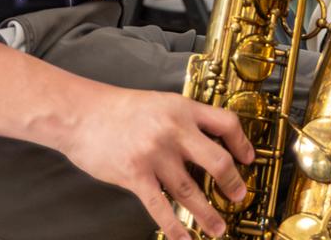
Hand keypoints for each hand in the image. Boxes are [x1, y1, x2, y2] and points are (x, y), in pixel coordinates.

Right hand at [55, 87, 253, 239]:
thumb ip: (183, 121)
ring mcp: (155, 155)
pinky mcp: (136, 175)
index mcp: (184, 109)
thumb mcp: (161, 104)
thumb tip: (206, 143)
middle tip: (239, 197)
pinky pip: (160, 207)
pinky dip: (175, 226)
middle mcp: (174, 131)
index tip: (248, 159)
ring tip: (218, 228)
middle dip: (232, 183)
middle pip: (217, 160)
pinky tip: (184, 237)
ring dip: (207, 213)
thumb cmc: (119, 109)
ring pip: (190, 190)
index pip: (226, 124)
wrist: (82, 114)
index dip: (242, 144)